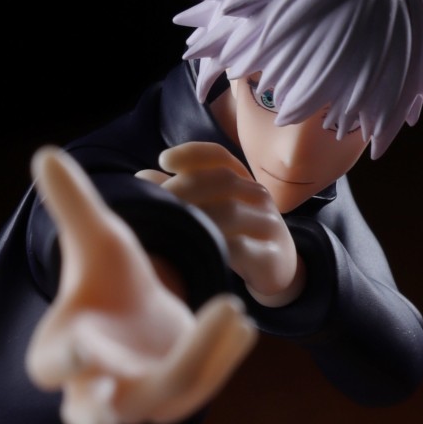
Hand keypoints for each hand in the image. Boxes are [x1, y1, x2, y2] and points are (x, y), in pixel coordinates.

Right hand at [25, 146, 256, 423]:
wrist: (141, 318)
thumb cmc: (109, 283)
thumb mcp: (97, 241)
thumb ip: (72, 205)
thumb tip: (45, 153)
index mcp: (62, 351)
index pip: (53, 366)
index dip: (67, 361)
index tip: (86, 348)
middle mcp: (96, 387)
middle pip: (89, 416)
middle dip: (98, 419)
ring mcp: (140, 400)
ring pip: (167, 396)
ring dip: (199, 357)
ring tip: (231, 307)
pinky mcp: (179, 400)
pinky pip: (203, 386)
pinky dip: (224, 358)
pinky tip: (245, 323)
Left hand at [136, 142, 305, 305]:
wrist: (279, 270)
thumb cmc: (237, 237)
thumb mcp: (211, 213)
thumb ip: (180, 194)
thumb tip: (143, 177)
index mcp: (241, 181)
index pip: (218, 156)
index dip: (191, 153)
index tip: (163, 160)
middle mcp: (258, 196)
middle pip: (221, 181)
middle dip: (184, 189)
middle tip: (156, 204)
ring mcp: (269, 226)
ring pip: (230, 213)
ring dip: (196, 218)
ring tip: (169, 229)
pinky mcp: (272, 257)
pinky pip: (242, 248)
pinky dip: (216, 247)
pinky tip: (194, 252)